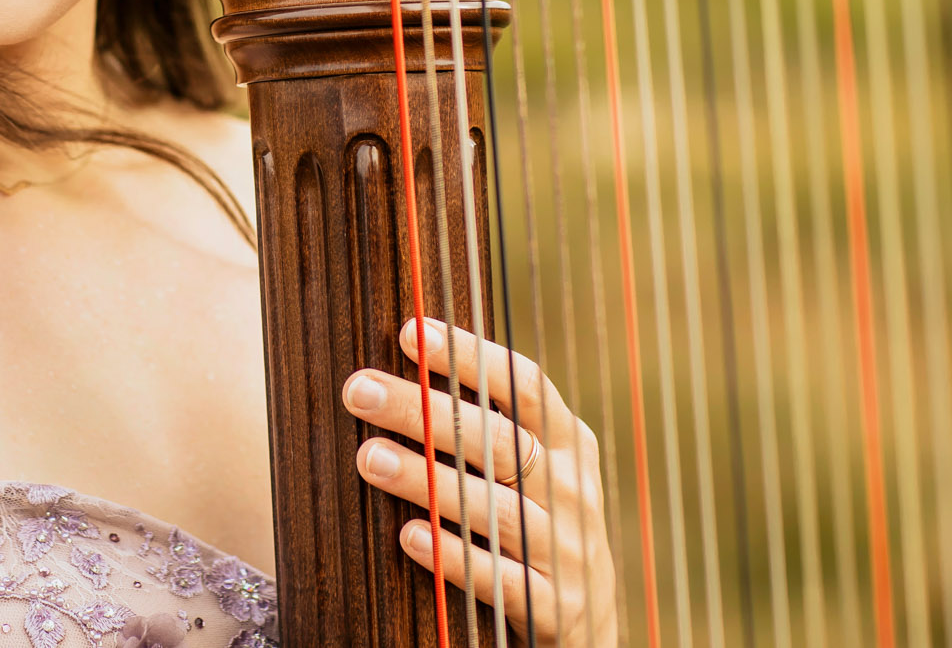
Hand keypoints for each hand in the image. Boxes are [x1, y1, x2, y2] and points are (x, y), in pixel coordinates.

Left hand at [341, 317, 615, 646]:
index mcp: (567, 441)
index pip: (524, 385)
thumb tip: (410, 352)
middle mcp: (571, 487)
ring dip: (427, 480)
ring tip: (369, 457)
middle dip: (424, 412)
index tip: (411, 332)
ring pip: (492, 508)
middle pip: (496, 440)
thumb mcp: (535, 465)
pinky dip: (453, 556)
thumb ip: (489, 422)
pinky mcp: (552, 605)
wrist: (592, 618)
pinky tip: (409, 535)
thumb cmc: (538, 518)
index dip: (469, 357)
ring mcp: (565, 548)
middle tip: (360, 389)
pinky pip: (499, 579)